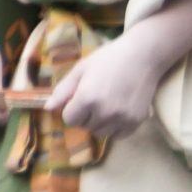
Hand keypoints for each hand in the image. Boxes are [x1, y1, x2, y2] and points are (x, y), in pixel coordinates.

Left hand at [46, 32, 163, 139]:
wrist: (143, 55)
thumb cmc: (109, 58)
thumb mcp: (81, 69)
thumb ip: (63, 90)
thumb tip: (48, 109)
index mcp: (87, 98)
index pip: (69, 119)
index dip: (72, 109)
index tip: (81, 97)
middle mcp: (104, 112)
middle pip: (84, 126)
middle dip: (86, 115)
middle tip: (96, 97)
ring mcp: (122, 118)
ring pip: (101, 132)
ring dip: (100, 122)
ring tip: (108, 104)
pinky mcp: (136, 121)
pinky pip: (118, 135)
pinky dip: (115, 127)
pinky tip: (119, 111)